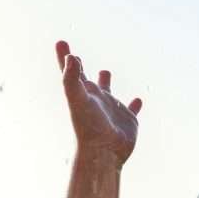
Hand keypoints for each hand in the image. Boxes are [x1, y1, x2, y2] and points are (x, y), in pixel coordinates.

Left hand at [56, 40, 141, 165]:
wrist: (103, 154)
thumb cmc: (89, 128)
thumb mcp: (78, 100)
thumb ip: (71, 79)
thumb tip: (71, 57)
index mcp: (83, 93)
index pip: (72, 71)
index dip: (66, 57)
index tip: (60, 43)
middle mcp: (95, 100)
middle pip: (86, 80)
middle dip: (80, 68)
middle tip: (76, 57)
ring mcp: (111, 110)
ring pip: (108, 93)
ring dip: (106, 82)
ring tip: (105, 71)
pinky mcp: (127, 120)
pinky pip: (131, 110)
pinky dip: (134, 104)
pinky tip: (138, 100)